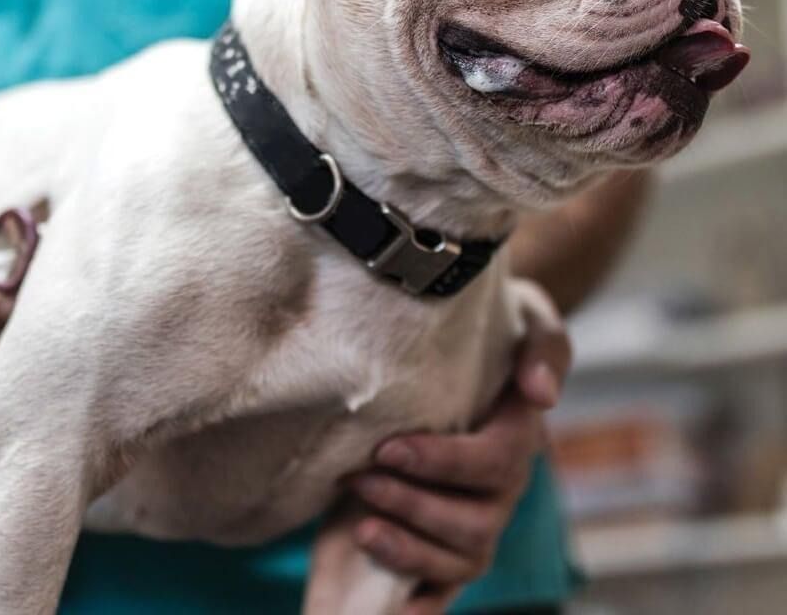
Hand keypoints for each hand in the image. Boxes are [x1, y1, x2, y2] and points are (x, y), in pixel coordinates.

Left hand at [350, 305, 571, 614]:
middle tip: (362, 477)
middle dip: (413, 503)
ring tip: (362, 520)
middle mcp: (503, 490)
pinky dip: (415, 599)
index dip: (442, 462)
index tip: (389, 447)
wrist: (452, 354)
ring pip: (459, 558)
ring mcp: (479, 524)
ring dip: (407, 544)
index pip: (493, 463)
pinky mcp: (447, 550)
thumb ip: (543, 348)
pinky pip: (442, 589)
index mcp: (518, 439)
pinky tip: (379, 574)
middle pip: (472, 521)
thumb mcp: (527, 318)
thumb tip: (541, 393)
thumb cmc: (492, 332)